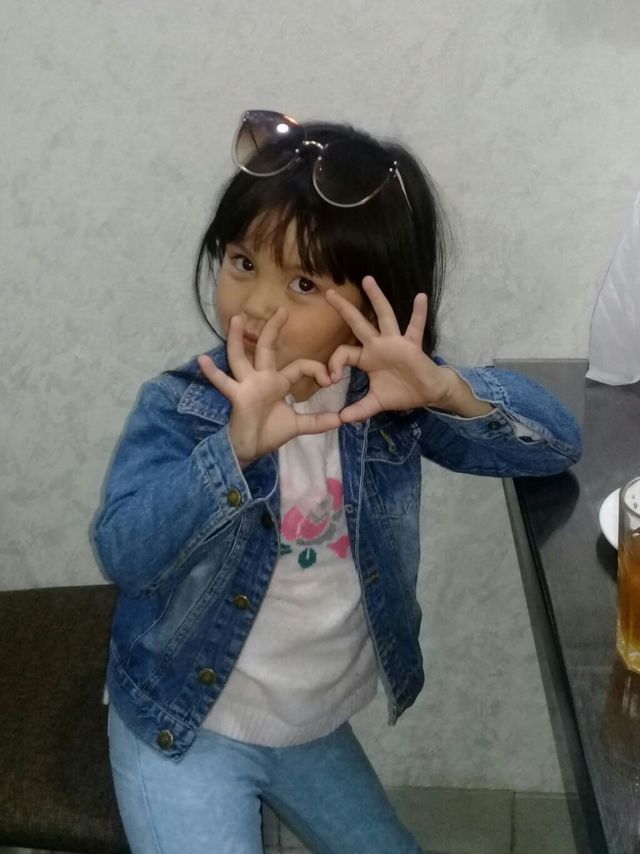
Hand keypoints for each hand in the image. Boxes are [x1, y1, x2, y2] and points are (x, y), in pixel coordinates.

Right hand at [197, 309, 340, 467]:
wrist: (250, 449)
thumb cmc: (269, 433)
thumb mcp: (298, 425)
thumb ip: (318, 421)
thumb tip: (341, 420)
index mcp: (277, 382)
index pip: (299, 366)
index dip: (316, 369)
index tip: (331, 379)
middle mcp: (261, 378)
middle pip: (267, 349)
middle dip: (273, 329)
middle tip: (282, 310)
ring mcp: (247, 385)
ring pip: (241, 358)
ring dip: (238, 340)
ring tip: (236, 319)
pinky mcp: (237, 396)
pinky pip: (224, 384)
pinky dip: (213, 374)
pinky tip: (203, 360)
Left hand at [324, 276, 456, 422]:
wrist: (427, 393)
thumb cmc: (401, 393)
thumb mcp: (376, 403)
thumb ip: (359, 410)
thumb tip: (342, 420)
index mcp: (366, 358)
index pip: (343, 353)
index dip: (333, 364)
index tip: (330, 380)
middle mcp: (378, 345)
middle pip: (357, 324)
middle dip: (344, 309)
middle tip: (328, 293)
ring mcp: (395, 342)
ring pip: (383, 317)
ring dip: (376, 298)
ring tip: (367, 279)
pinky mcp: (411, 346)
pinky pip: (415, 328)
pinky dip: (419, 314)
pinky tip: (420, 297)